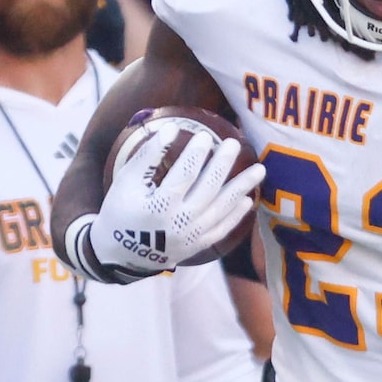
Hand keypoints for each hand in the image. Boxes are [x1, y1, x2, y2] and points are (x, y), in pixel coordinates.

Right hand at [94, 113, 263, 278]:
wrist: (121, 253)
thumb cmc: (121, 209)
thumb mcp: (126, 182)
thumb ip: (148, 156)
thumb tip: (172, 128)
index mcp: (157, 207)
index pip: (182, 176)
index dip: (195, 155)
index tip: (205, 135)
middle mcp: (178, 224)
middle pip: (208, 190)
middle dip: (223, 165)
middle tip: (234, 143)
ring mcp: (191, 237)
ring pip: (222, 210)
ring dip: (242, 188)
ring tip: (260, 169)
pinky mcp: (198, 246)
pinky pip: (222, 229)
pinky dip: (236, 215)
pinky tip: (248, 199)